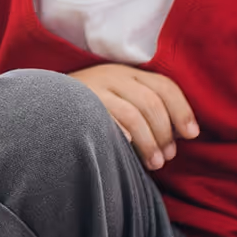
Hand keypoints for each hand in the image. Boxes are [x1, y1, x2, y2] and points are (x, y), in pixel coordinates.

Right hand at [72, 64, 198, 171]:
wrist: (44, 103)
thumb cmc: (91, 108)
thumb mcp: (119, 97)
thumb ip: (145, 108)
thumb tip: (181, 134)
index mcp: (128, 72)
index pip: (164, 86)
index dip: (182, 110)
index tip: (191, 135)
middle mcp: (112, 75)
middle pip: (151, 102)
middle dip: (164, 133)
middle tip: (167, 157)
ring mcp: (94, 89)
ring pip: (132, 114)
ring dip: (148, 142)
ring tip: (154, 163)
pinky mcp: (76, 105)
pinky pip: (104, 120)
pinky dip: (119, 132)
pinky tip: (127, 145)